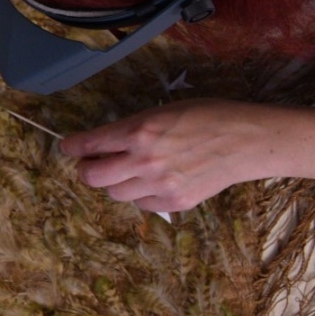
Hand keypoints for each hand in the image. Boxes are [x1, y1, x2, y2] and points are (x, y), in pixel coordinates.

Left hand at [60, 100, 288, 212]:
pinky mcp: (174, 203)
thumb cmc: (206, 117)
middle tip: (90, 165)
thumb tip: (103, 143)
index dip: (73, 147)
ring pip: (115, 193)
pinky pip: (141, 204)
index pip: (90, 144)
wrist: (246, 141)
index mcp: (140, 131)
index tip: (68, 148)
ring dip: (114, 183)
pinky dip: (140, 194)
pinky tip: (152, 181)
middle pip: (93, 177)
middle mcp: (145, 160)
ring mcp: (160, 185)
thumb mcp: (163, 111)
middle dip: (86, 170)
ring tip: (127, 171)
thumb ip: (131, 129)